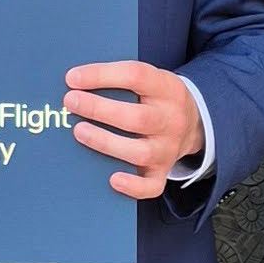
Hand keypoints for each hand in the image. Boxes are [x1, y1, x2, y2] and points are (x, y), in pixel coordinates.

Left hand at [65, 60, 204, 200]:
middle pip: (138, 118)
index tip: (72, 77)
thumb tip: (74, 82)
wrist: (193, 123)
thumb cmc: (155, 99)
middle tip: (70, 102)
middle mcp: (171, 120)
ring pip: (140, 152)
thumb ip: (119, 80)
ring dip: (106, 143)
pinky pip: (152, 186)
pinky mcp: (163, 171)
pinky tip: (112, 179)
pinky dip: (133, 186)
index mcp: (167, 88)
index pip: (136, 76)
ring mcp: (168, 149)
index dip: (102, 76)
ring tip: (79, 131)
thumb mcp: (149, 80)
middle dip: (99, 109)